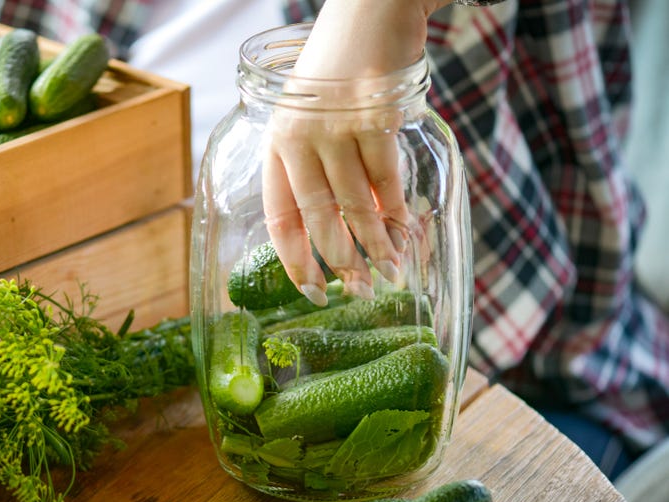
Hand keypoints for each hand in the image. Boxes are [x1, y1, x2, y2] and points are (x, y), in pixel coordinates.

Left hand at [262, 0, 448, 304]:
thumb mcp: (312, 115)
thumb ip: (321, 167)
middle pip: (318, 220)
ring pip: (356, 207)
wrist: (371, 11)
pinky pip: (386, 182)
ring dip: (375, 246)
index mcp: (277, 142)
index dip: (294, 259)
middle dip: (340, 263)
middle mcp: (298, 139)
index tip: (310, 289)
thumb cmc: (341, 71)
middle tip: (359, 291)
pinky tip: (404, 233)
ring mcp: (334, 129)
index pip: (279, 216)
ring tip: (388, 272)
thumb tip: (346, 229)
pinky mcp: (372, 119)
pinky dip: (398, 213)